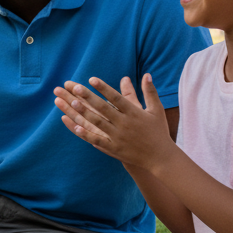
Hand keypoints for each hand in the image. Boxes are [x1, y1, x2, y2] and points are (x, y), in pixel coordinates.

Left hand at [53, 74, 174, 170]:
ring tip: (72, 102)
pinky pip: (98, 140)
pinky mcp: (114, 149)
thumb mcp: (156, 110)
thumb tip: (147, 74)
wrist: (160, 158)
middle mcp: (125, 124)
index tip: (91, 79)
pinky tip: (75, 126)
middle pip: (104, 108)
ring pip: (98, 123)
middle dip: (89, 97)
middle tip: (75, 87)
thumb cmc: (158, 131)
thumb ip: (150, 92)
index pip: (116, 98)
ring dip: (84, 112)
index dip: (104, 88)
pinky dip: (86, 134)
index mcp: (134, 113)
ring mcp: (118, 137)